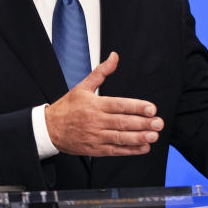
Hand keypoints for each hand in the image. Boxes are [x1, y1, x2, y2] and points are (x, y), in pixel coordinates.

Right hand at [44, 52, 163, 155]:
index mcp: (95, 104)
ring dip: (139, 138)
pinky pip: (115, 151)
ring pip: (120, 138)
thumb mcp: (82, 86)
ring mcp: (95, 136)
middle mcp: (96, 121)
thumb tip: (115, 56)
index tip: (152, 109)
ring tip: (154, 136)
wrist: (49, 129)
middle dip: (143, 124)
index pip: (120, 105)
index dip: (137, 107)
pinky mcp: (94, 149)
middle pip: (123, 122)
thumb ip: (101, 72)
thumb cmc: (67, 107)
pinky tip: (143, 147)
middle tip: (159, 123)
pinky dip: (130, 150)